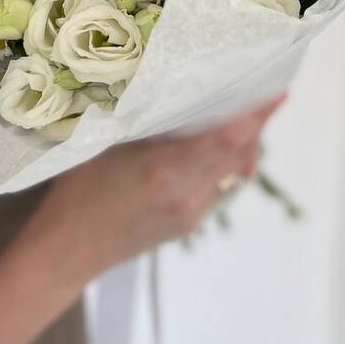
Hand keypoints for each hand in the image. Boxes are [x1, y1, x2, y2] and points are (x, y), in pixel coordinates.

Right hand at [26, 94, 285, 287]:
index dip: (257, 116)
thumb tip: (180, 93)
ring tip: (242, 118)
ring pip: (232, 174)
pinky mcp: (188, 225)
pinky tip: (214, 149)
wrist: (66, 250)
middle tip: (260, 95)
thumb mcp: (107, 143)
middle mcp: (187, 195)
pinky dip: (225, 165)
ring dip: (242, 147)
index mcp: (166, 170)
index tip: (278, 93)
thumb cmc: (78, 188)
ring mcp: (191, 214)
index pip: (227, 139)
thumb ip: (147, 123)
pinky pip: (219, 189)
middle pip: (238, 155)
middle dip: (255, 126)